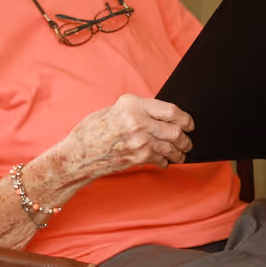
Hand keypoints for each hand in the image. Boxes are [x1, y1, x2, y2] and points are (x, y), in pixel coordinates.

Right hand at [62, 95, 193, 175]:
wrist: (76, 155)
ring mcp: (139, 141)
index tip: (189, 123)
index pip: (170, 110)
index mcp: (133, 105)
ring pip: (171, 147)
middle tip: (187, 141)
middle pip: (175, 130)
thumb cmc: (91, 131)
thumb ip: (138, 110)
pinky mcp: (137, 157)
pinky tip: (165, 161)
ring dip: (179, 152)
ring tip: (181, 153)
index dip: (185, 118)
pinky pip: (160, 159)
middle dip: (185, 138)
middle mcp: (138, 121)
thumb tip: (160, 114)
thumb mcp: (114, 110)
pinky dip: (165, 161)